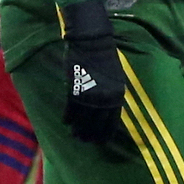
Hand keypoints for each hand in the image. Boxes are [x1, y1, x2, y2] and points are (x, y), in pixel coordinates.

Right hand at [59, 0, 132, 156]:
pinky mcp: (75, 90)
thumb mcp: (116, 77)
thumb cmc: (105, 56)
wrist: (92, 41)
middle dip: (90, 135)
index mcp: (117, 95)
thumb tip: (107, 108)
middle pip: (96, 124)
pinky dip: (68, 117)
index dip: (105, 133)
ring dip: (78, 129)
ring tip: (74, 135)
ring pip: (82, 120)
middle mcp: (104, 98)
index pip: (112, 122)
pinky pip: (71, 110)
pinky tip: (66, 122)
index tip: (101, 142)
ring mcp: (89, 95)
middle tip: (84, 141)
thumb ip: (112, 94)